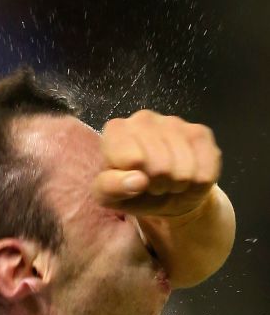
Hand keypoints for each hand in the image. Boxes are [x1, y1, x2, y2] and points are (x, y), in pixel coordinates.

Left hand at [92, 110, 221, 216]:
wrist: (163, 191)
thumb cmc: (129, 189)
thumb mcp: (109, 195)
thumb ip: (113, 188)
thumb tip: (137, 180)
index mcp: (116, 130)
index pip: (133, 160)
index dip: (134, 181)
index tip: (131, 180)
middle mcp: (144, 118)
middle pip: (161, 167)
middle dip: (157, 185)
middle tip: (151, 184)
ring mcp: (174, 122)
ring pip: (184, 171)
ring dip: (176, 185)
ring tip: (166, 181)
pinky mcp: (200, 133)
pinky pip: (205, 172)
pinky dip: (196, 184)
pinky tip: (186, 176)